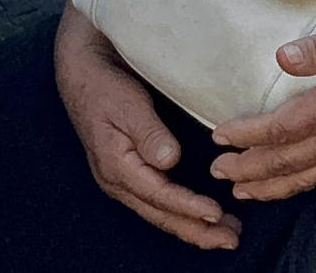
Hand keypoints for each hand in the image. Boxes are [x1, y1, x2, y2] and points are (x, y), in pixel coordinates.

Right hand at [54, 7, 240, 249]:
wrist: (84, 74)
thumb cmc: (105, 87)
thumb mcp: (127, 104)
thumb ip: (148, 133)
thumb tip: (169, 161)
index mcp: (116, 166)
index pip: (158, 194)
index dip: (188, 207)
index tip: (216, 214)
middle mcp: (118, 181)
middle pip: (161, 214)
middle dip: (196, 230)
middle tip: (231, 241)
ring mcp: (124, 179)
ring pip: (160, 212)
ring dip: (192, 226)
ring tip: (225, 235)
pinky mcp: (132, 172)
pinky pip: (158, 201)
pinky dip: (181, 212)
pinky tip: (201, 217)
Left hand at [209, 13, 315, 202]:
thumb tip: (283, 56)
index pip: (283, 128)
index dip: (248, 136)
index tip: (221, 137)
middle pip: (288, 159)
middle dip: (249, 170)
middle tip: (218, 173)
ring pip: (307, 173)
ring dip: (271, 186)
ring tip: (244, 192)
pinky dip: (302, 182)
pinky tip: (290, 181)